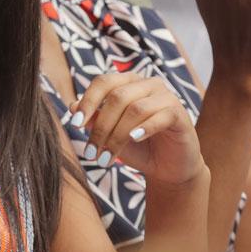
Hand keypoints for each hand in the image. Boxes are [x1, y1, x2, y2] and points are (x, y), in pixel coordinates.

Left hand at [65, 74, 203, 186]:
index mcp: (128, 83)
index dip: (88, 101)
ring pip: (135, 109)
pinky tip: (134, 140)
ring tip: (107, 158)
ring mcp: (166, 97)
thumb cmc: (137, 148)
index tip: (75, 124)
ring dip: (117, 135)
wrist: (167, 169)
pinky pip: (160, 116)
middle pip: (117, 97)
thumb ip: (93, 119)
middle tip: (91, 152)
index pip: (103, 82)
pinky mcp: (179, 114)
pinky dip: (144, 128)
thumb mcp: (109, 135)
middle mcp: (147, 84)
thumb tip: (72, 106)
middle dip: (101, 127)